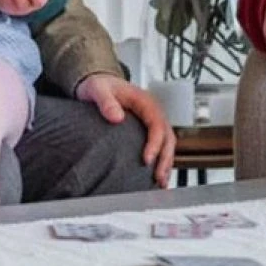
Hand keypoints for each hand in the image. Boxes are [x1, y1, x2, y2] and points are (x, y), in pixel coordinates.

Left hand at [76, 73, 176, 187]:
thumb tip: (117, 118)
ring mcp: (151, 121)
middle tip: (158, 178)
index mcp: (144, 101)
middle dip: (165, 158)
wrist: (99, 83)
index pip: (156, 124)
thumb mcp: (97, 89)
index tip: (146, 160)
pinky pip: (160, 146)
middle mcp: (152, 112)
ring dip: (166, 162)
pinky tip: (156, 177)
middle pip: (167, 136)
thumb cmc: (99, 85)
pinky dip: (161, 161)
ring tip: (161, 183)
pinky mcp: (147, 130)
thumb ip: (105, 101)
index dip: (154, 143)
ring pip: (167, 143)